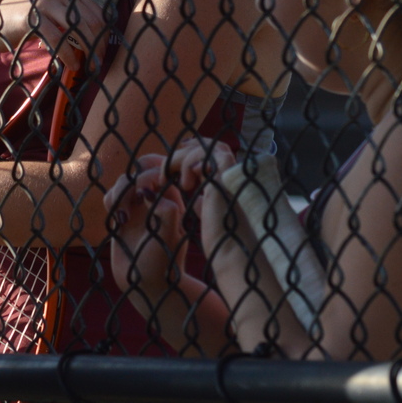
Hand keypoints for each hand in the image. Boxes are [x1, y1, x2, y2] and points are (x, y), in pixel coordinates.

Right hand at [0, 0, 105, 70]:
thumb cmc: (28, 20)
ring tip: (89, 66)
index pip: (98, 12)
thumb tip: (100, 40)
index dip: (105, 34)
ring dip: (88, 51)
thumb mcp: (55, 13)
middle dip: (98, 44)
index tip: (103, 51)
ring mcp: (46, 2)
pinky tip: (73, 66)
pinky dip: (69, 55)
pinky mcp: (34, 18)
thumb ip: (75, 20)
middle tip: (98, 63)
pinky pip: (59, 40)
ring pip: (79, 29)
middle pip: (92, 21)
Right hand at [105, 154, 188, 294]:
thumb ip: (166, 213)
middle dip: (132, 181)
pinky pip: (112, 198)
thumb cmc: (164, 265)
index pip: (161, 171)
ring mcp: (137, 208)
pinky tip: (118, 221)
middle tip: (132, 200)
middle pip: (139, 171)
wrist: (148, 287)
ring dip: (119, 193)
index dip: (151, 174)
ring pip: (123, 182)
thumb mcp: (169, 239)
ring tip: (122, 217)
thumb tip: (152, 194)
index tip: (145, 193)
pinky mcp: (122, 216)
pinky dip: (111, 202)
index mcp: (172, 200)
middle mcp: (155, 200)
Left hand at [168, 137, 242, 263]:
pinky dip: (191, 163)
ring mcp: (234, 175)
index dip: (190, 154)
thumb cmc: (224, 243)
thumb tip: (196, 196)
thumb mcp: (208, 216)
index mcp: (229, 181)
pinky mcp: (228, 179)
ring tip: (170, 180)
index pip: (211, 153)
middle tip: (167, 168)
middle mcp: (235, 174)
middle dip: (185, 151)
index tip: (171, 168)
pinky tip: (185, 185)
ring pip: (209, 147)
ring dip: (183, 158)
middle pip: (211, 145)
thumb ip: (204, 203)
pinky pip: (210, 155)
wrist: (234, 257)